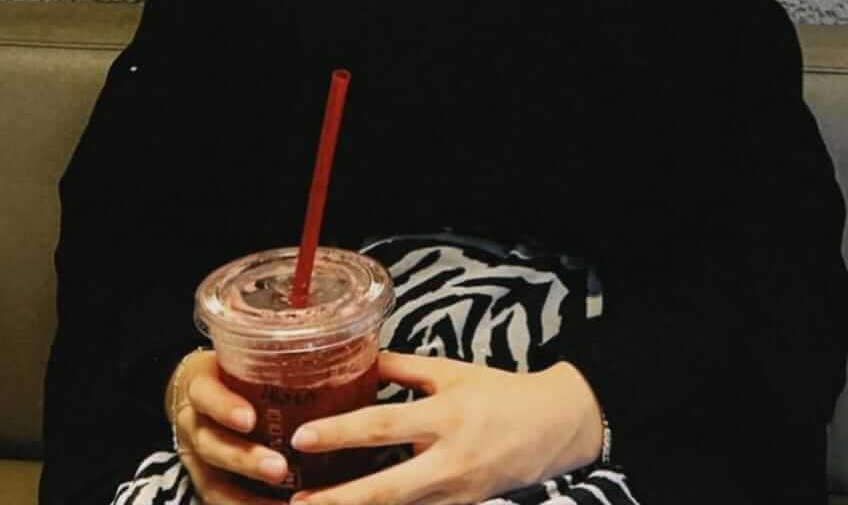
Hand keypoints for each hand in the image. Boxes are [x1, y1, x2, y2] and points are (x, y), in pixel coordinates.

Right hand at [168, 350, 291, 503]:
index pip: (205, 394)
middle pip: (211, 446)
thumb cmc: (232, 370)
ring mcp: (197, 461)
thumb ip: (271, 359)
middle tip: (280, 468)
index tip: (250, 418)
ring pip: (215, 485)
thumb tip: (329, 345)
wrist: (197, 395)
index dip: (224, 407)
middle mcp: (193, 426)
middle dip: (245, 460)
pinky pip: (221, 503)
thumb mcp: (239, 357)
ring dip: (249, 499)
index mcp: (200, 387)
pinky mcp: (207, 484)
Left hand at [288, 351, 603, 504]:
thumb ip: (402, 369)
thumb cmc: (496, 393)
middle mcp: (448, 462)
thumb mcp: (450, 372)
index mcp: (444, 416)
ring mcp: (455, 495)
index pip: (383, 424)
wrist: (551, 429)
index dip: (340, 432)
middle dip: (338, 500)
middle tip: (295, 501)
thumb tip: (355, 357)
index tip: (301, 437)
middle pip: (385, 489)